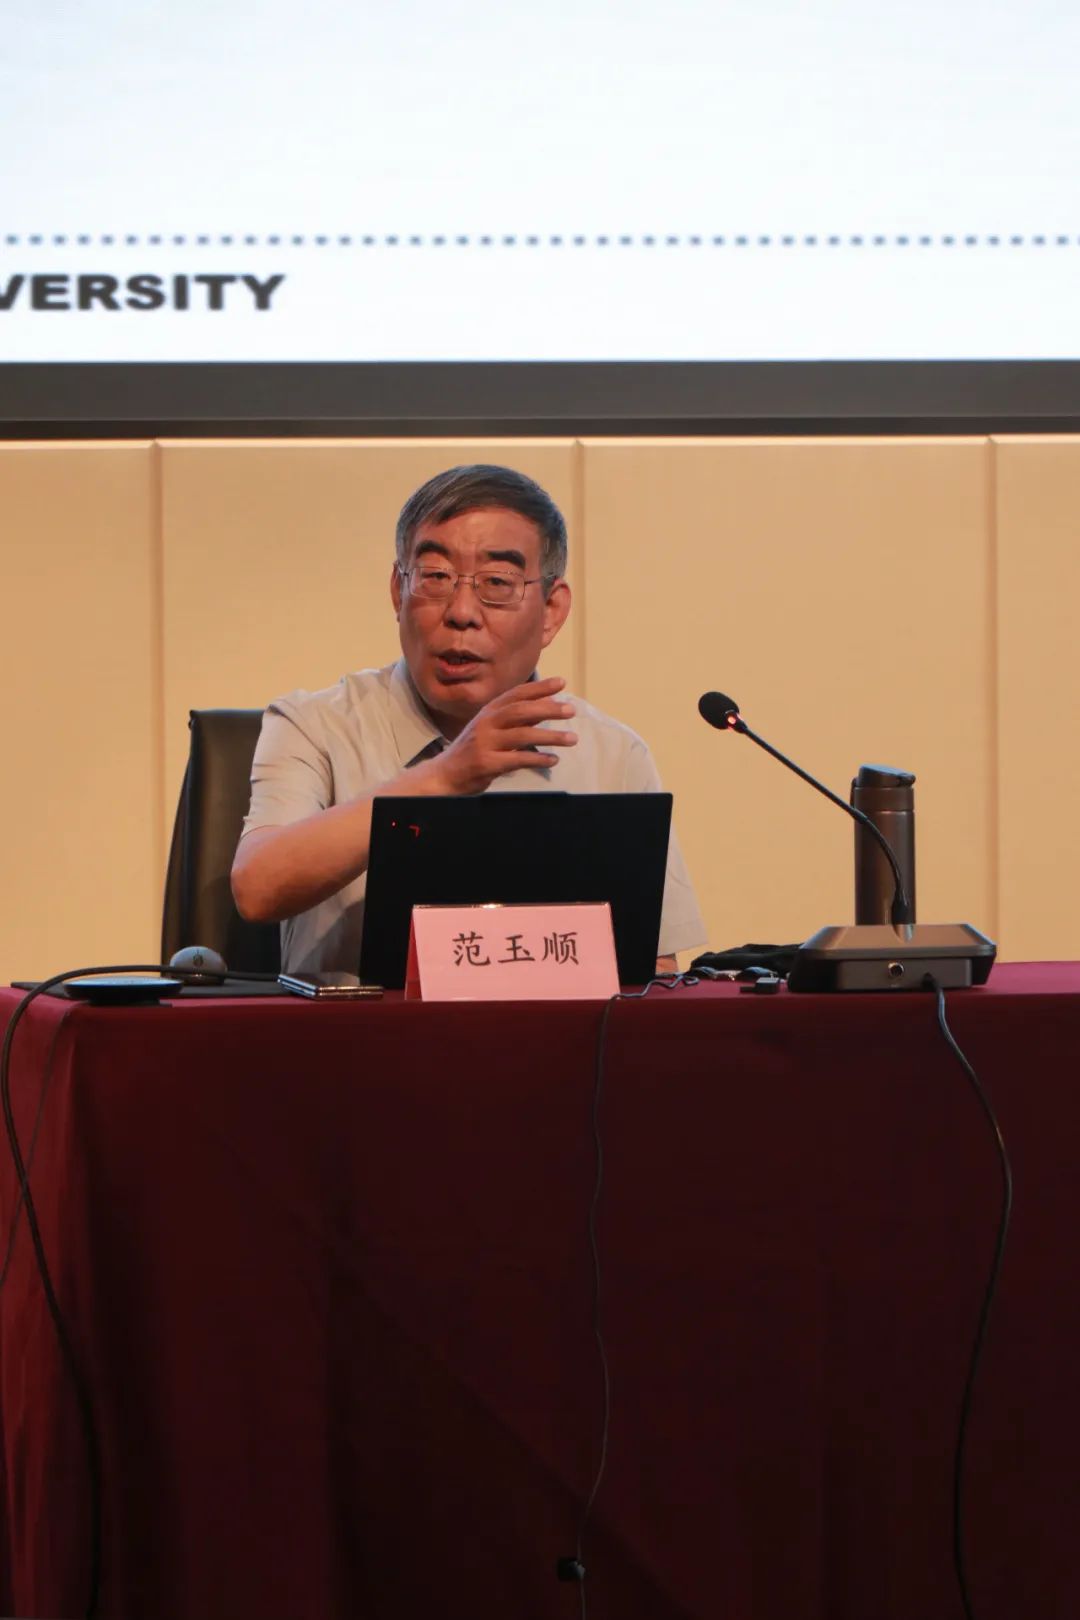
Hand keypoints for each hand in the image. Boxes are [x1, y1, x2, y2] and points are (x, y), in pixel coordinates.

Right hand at [424, 677, 577, 795]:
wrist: (445, 775)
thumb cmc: (473, 750)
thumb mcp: (492, 729)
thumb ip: (518, 720)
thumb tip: (547, 706)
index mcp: (488, 712)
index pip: (516, 694)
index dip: (539, 687)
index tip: (561, 682)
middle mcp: (486, 724)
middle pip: (520, 711)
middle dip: (548, 708)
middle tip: (571, 709)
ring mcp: (485, 743)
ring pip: (522, 735)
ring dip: (550, 736)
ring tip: (572, 738)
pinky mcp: (487, 763)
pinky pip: (517, 759)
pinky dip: (538, 759)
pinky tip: (553, 759)